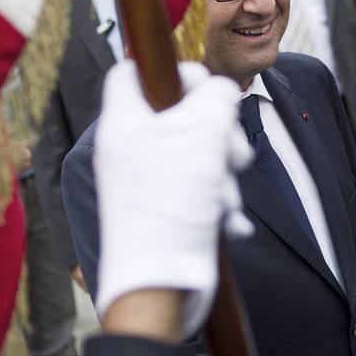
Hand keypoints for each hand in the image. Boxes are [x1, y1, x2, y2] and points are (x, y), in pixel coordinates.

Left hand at [94, 62, 251, 340]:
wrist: (162, 285)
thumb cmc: (174, 202)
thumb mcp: (204, 132)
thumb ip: (216, 97)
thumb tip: (219, 90)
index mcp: (124, 122)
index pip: (131, 72)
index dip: (170, 71)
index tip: (201, 85)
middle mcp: (130, 150)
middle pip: (179, 114)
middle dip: (217, 131)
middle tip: (231, 152)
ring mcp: (148, 182)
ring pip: (197, 155)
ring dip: (223, 174)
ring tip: (225, 199)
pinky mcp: (167, 211)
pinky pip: (199, 191)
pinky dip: (219, 204)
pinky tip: (229, 223)